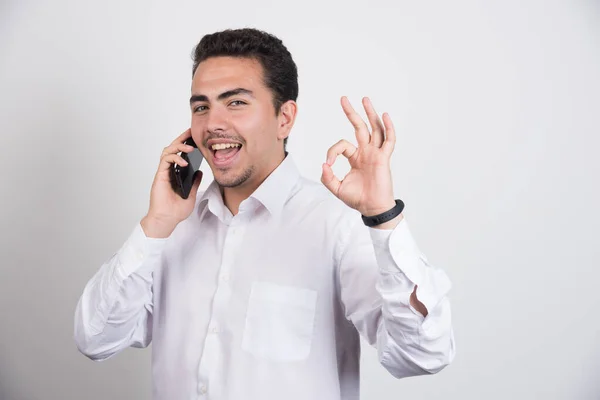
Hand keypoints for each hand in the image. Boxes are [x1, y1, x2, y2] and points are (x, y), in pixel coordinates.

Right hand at [141, 128, 202, 237]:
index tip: (194, 138)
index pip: (180, 155)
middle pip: (173, 149)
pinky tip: (184, 162)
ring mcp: (163, 172)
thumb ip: (195, 182)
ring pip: (168, 151)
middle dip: (181, 138)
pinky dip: (175, 158)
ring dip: (178, 146)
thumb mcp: (191, 195)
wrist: (167, 220)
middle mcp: (168, 171)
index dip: (185, 145)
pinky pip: (165, 160)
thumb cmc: (176, 211)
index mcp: (175, 174)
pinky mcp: (160, 175)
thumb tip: (200, 171)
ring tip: (190, 147)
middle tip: (190, 132)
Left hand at [321, 97, 396, 217]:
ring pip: (374, 128)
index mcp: (355, 157)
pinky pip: (389, 140)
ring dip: (370, 113)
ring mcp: (376, 153)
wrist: (372, 208)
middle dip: (351, 112)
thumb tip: (324, 164)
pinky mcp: (384, 158)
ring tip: (365, 99)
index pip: (342, 144)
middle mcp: (366, 152)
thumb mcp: (337, 188)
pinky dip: (388, 128)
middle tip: (344, 98)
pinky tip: (384, 116)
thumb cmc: (358, 199)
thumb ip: (328, 177)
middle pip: (360, 127)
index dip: (332, 151)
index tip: (328, 164)